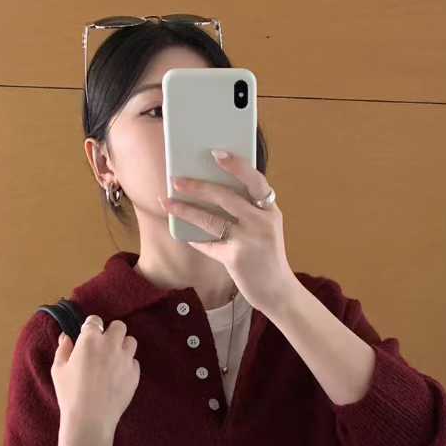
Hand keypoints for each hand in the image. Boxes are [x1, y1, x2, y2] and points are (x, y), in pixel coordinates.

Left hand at [158, 150, 297, 315]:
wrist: (278, 292)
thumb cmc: (266, 258)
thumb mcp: (265, 230)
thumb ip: (248, 212)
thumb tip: (210, 191)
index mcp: (271, 211)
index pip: (255, 180)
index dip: (236, 165)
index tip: (217, 153)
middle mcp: (262, 222)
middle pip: (226, 196)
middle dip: (198, 186)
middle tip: (176, 180)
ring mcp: (250, 240)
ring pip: (211, 219)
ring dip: (185, 210)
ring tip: (167, 203)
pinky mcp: (236, 258)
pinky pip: (208, 244)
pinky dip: (195, 239)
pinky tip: (183, 233)